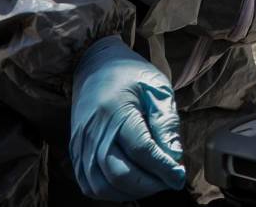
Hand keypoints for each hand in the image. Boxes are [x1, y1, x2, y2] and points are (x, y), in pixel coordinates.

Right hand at [66, 37, 185, 201]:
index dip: (163, 168)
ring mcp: (81, 144)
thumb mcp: (156, 86)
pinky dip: (111, 192)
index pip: (142, 151)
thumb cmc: (129, 73)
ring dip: (131, 192)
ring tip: (151, 182)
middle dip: (149, 185)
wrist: (94, 64)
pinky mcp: (75, 152)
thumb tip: (173, 155)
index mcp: (116, 111)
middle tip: (168, 179)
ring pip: (102, 186)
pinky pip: (89, 184)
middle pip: (119, 175)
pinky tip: (130, 184)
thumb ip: (166, 120)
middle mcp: (94, 131)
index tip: (179, 176)